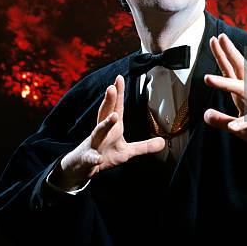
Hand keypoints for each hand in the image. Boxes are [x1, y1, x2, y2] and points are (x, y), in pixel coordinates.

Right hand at [50, 75, 165, 190]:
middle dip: (109, 101)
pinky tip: (98, 159)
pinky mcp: (89, 159)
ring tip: (114, 116)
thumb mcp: (127, 151)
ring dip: (105, 124)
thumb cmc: (105, 154)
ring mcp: (94, 144)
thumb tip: (163, 143)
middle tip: (111, 88)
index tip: (119, 78)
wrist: (83, 167)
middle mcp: (101, 131)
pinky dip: (94, 158)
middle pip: (105, 113)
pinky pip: (92, 158)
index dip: (118, 93)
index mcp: (112, 126)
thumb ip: (144, 146)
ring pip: (98, 131)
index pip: (116, 107)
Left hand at [203, 33, 246, 149]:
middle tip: (219, 38)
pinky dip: (245, 122)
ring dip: (226, 84)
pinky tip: (234, 125)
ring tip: (207, 78)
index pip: (232, 71)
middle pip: (239, 70)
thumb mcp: (239, 129)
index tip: (213, 39)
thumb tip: (205, 115)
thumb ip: (222, 120)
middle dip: (228, 53)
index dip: (222, 56)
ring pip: (243, 90)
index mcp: (245, 94)